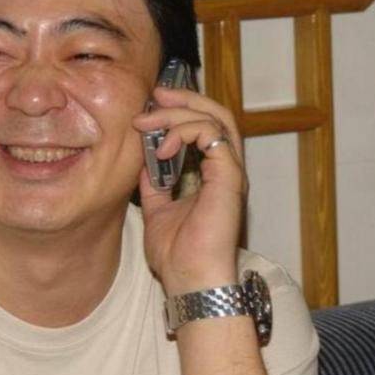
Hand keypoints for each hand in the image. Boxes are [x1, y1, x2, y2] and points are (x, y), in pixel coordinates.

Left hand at [131, 86, 247, 295]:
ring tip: (148, 121)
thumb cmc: (177, 253)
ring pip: (215, 119)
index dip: (181, 109)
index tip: (151, 104)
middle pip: (215, 115)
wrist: (189, 280)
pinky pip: (213, 137)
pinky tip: (162, 148)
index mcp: (212, 175)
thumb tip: (143, 163)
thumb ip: (154, 185)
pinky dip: (185, 132)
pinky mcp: (230, 177)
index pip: (205, 127)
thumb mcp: (157, 210)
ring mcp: (230, 172)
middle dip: (184, 99)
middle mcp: (225, 169)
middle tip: (155, 95)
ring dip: (178, 113)